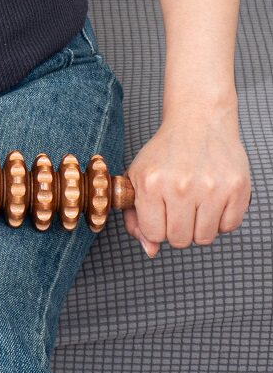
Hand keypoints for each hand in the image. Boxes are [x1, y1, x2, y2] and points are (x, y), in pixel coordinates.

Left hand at [122, 103, 251, 256]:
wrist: (199, 121)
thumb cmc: (166, 151)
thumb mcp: (139, 177)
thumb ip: (135, 216)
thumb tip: (150, 250)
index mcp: (152, 183)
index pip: (154, 234)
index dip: (157, 227)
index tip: (160, 213)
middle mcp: (181, 186)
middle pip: (179, 240)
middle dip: (177, 229)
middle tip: (179, 207)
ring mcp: (211, 188)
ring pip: (204, 238)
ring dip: (199, 226)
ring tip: (196, 203)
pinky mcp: (236, 189)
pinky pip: (228, 227)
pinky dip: (220, 220)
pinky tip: (213, 199)